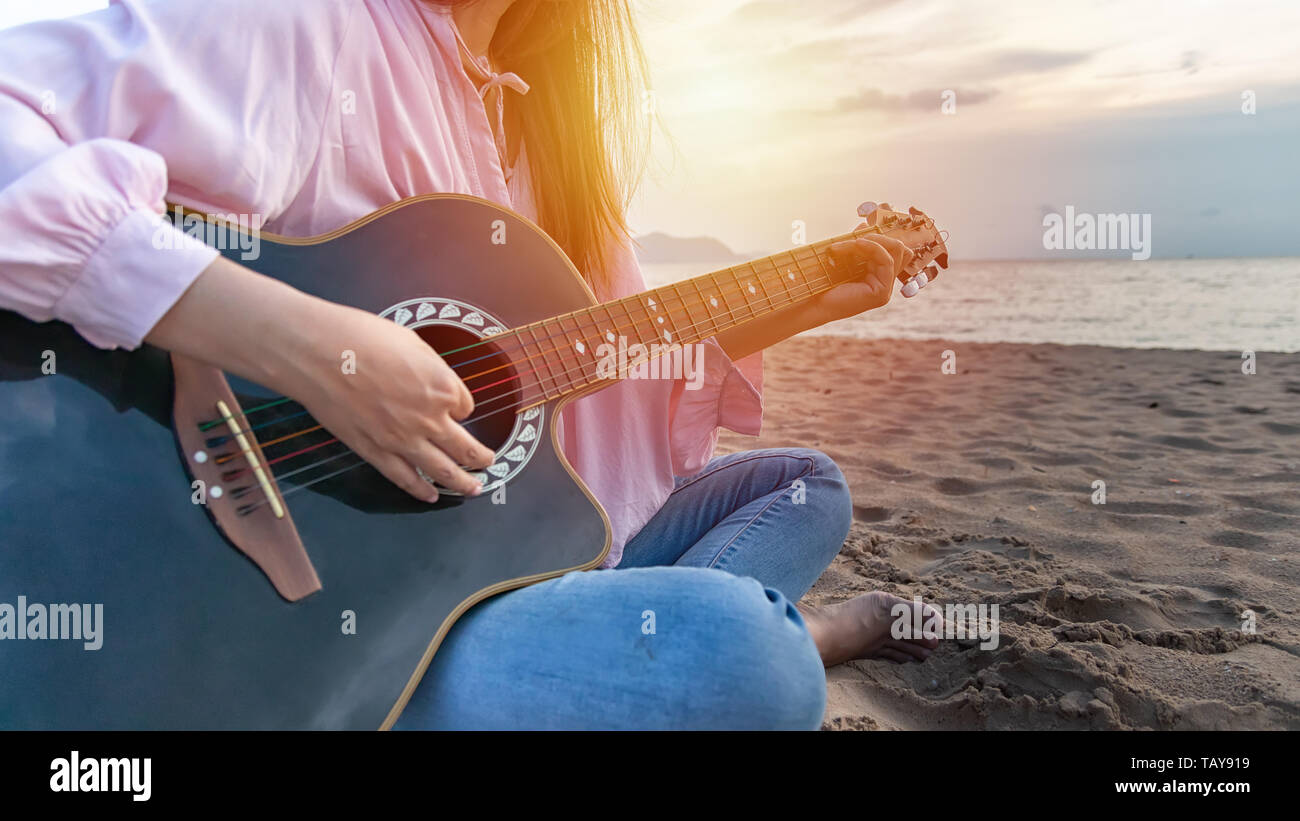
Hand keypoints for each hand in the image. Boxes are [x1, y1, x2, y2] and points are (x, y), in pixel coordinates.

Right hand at [147, 256, 494, 502]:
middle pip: (466, 447)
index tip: (453, 403)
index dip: (459, 404)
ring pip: (443, 471)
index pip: (465, 406)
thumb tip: (436, 380)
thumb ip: (432, 368)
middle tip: (489, 462)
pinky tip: (430, 496)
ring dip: (463, 483)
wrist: (317, 353)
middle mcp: (429, 418)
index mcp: (443, 387)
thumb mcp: (411, 342)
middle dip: (481, 458)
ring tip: (475, 489)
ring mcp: (403, 440)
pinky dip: (420, 490)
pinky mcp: (375, 451)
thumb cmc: (361, 337)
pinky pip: (405, 478)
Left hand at [812, 229, 913, 323]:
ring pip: (896, 251)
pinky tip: (857, 243)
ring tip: (852, 241)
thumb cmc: (823, 280)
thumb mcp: (844, 256)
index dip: (881, 236)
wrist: (813, 301)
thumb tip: (865, 223)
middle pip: (900, 249)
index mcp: (877, 275)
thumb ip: (856, 242)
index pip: (894, 249)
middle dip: (880, 236)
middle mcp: (884, 282)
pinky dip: (872, 247)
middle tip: (856, 236)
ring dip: (873, 240)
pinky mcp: (882, 293)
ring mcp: (885, 289)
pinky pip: (887, 261)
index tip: (858, 233)